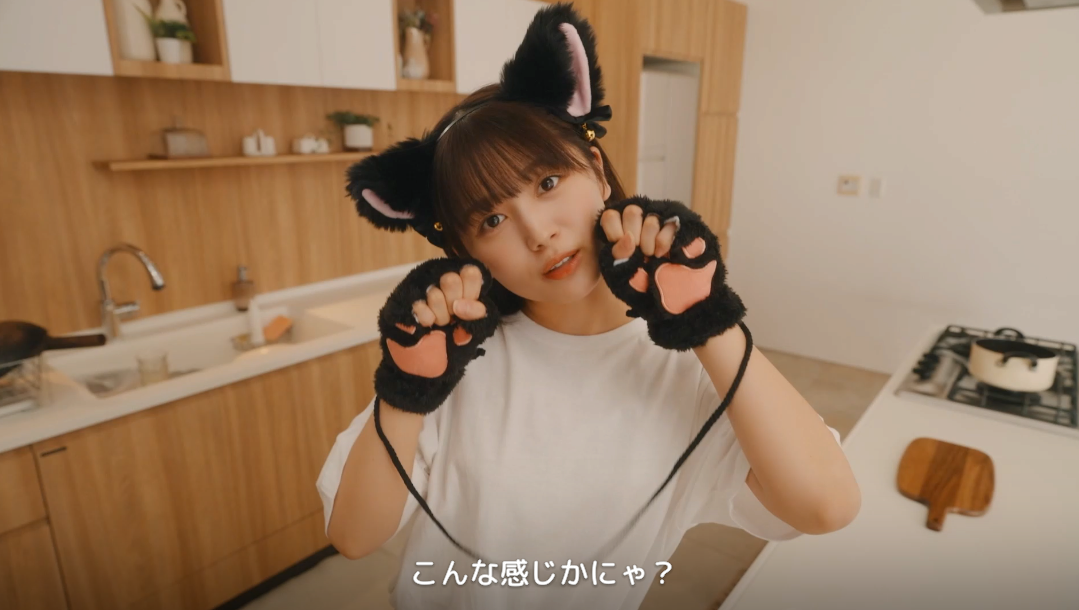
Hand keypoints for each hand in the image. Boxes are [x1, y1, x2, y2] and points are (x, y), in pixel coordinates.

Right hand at [375, 258, 499, 413]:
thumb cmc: (450, 350)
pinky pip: (418, 305)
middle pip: (451, 280)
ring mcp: (420, 290)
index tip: (466, 310)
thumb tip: (462, 306)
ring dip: (438, 316)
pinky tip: (424, 326)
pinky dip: (424, 320)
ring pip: (434, 293)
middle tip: (450, 320)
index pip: (471, 272)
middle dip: (453, 306)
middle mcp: (440, 283)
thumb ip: (476, 315)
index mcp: (461, 286)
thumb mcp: (472, 333)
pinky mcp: (402, 301)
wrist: (422, 370)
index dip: (470, 292)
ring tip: (436, 326)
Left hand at [594, 196, 745, 350]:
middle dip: (634, 236)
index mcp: (620, 231)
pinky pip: (668, 225)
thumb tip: (626, 238)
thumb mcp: (622, 277)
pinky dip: (664, 242)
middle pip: (631, 211)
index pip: (610, 215)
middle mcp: (640, 222)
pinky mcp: (679, 225)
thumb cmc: (644, 288)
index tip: (623, 251)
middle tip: (640, 254)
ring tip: (653, 257)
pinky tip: (664, 254)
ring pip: (650, 218)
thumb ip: (617, 257)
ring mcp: (660, 222)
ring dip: (649, 243)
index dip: (614, 232)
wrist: (675, 299)